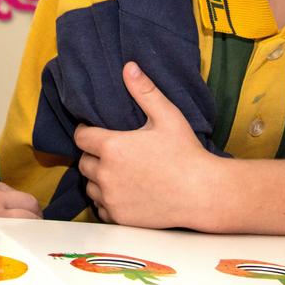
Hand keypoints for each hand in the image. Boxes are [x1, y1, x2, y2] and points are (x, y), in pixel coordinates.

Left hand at [74, 61, 215, 228]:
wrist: (203, 194)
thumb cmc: (186, 153)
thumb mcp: (167, 116)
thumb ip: (145, 91)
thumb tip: (129, 67)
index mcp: (113, 147)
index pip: (81, 137)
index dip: (87, 132)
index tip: (97, 132)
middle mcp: (106, 174)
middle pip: (83, 162)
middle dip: (94, 156)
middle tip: (113, 152)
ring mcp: (112, 199)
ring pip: (90, 186)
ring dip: (98, 179)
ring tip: (118, 172)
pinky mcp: (119, 217)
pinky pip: (100, 208)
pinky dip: (107, 201)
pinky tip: (123, 192)